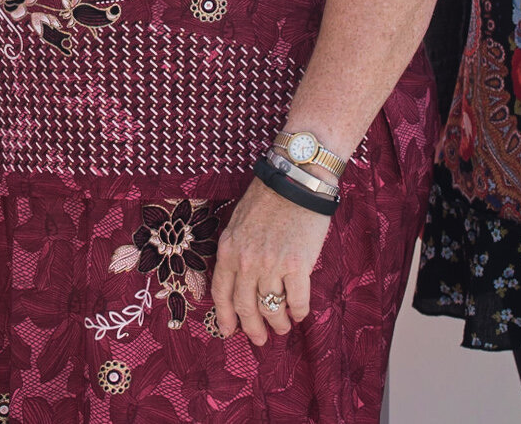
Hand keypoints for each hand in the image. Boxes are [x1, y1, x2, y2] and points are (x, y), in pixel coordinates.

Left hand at [212, 179, 329, 346]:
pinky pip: (297, 300)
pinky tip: (300, 314)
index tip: (228, 331)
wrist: (295, 180)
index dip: (225, 316)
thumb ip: (236, 250)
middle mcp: (246, 262)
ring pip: (271, 308)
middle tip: (260, 339)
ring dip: (278, 323)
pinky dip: (299, 312)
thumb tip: (240, 279)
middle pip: (246, 307)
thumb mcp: (238, 222)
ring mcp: (272, 265)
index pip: (221, 293)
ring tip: (283, 327)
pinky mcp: (298, 265)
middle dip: (252, 329)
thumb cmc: (268, 197)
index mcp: (228, 250)